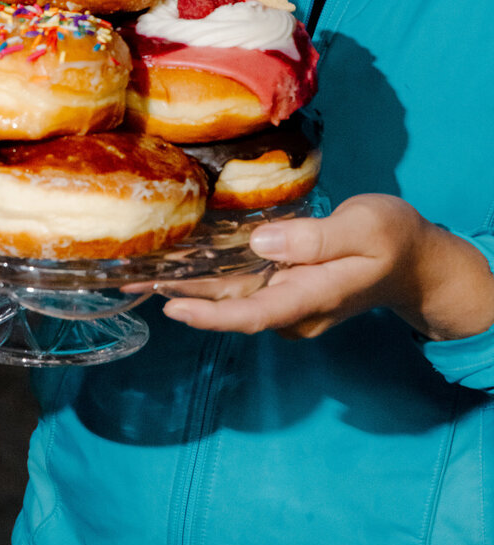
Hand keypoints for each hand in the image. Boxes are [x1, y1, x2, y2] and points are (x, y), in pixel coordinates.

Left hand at [136, 194, 493, 340]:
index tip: (171, 307)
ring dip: (184, 283)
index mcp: (311, 297)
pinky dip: (206, 271)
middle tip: (128, 277)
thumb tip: (262, 241)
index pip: (253, 313)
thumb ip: (316, 239)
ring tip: (136, 269)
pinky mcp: (284, 286)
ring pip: (228, 293)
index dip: (210, 314)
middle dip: (178, 294)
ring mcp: (287, 300)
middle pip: (228, 305)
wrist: (415, 260)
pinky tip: (176, 257)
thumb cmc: (394, 240)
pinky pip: (238, 282)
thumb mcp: (365, 229)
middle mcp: (292, 307)